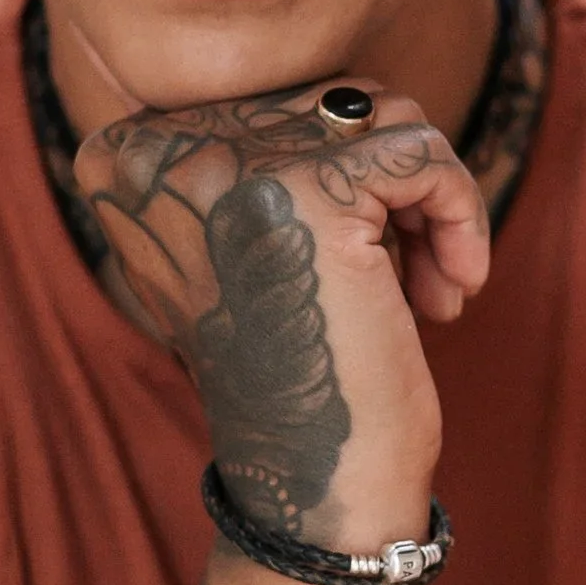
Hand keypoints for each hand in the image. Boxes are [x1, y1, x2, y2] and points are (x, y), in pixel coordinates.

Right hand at [74, 81, 489, 549]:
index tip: (353, 256)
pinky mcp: (311, 190)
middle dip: (388, 185)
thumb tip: (348, 98)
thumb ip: (261, 159)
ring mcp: (232, 163)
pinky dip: (461, 217)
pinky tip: (449, 295)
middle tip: (407, 276)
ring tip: (428, 286)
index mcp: (123, 158)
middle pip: (328, 100)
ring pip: (383, 115)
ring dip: (426, 202)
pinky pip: (425, 151)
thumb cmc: (290, 368)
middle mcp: (161, 148)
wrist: (308, 486)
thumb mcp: (247, 247)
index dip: (335, 171)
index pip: (269, 100)